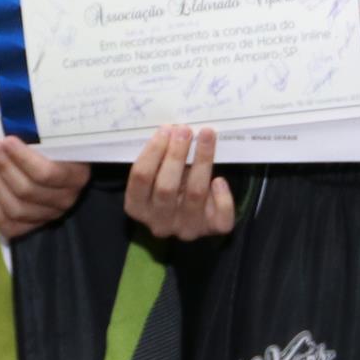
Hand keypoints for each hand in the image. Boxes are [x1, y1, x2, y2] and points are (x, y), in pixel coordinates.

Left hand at [0, 137, 91, 240]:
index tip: (6, 140)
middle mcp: (66, 200)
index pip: (46, 173)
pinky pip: (11, 227)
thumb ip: (43, 132)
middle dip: (4, 166)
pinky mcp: (36, 225)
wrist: (68, 164)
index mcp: (76, 176)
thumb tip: (13, 125)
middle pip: (27, 191)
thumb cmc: (61, 145)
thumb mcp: (60, 137)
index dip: (21, 158)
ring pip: (16, 210)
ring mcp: (50, 215)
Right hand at [125, 125, 234, 239]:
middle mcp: (159, 222)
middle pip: (166, 187)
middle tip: (185, 130)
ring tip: (206, 134)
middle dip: (176, 154)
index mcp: (137, 207)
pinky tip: (220, 180)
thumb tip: (173, 130)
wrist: (188, 214)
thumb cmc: (167, 184)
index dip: (153, 151)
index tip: (166, 129)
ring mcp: (186, 228)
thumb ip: (159, 159)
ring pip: (195, 194)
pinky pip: (220, 218)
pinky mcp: (211, 230)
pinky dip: (223, 198)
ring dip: (202, 161)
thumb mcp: (155, 174)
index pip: (140, 178)